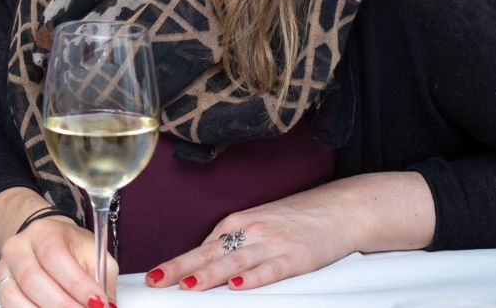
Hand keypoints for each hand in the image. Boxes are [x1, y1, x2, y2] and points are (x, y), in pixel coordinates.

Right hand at [0, 188, 115, 307]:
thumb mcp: (93, 255)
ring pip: (16, 298)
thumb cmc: (71, 248)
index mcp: (45, 232)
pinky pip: (10, 307)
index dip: (77, 285)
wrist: (45, 243)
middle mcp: (19, 247)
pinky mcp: (0, 287)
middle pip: (33, 280)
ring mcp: (5, 268)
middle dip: (63, 306)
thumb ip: (101, 281)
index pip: (56, 257)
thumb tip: (107, 306)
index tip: (98, 303)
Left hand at [145, 172, 432, 291]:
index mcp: (237, 222)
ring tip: (187, 285)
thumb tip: (205, 263)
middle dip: (180, 268)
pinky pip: (269, 270)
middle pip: (208, 253)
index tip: (155, 276)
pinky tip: (238, 286)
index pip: (200, 246)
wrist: (339, 209)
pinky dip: (253, 279)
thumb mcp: (258, 224)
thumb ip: (234, 243)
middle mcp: (250, 231)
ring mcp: (271, 244)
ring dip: (209, 275)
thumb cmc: (297, 219)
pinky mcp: (294, 258)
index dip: (177, 262)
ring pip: (233, 262)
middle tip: (157, 280)